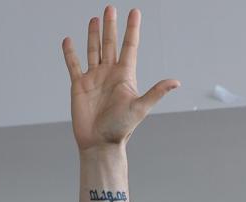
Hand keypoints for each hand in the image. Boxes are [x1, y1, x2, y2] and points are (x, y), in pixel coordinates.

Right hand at [61, 5, 178, 151]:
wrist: (100, 143)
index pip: (130, 47)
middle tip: (110, 8)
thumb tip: (176, 82)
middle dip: (111, 26)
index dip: (132, 29)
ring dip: (94, 35)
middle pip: (111, 44)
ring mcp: (94, 78)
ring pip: (93, 51)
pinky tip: (69, 41)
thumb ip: (156, 92)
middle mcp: (110, 74)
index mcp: (125, 76)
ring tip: (95, 19)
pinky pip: (73, 65)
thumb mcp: (140, 108)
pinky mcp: (79, 85)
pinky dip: (70, 53)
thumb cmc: (121, 129)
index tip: (134, 12)